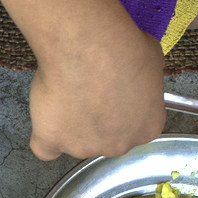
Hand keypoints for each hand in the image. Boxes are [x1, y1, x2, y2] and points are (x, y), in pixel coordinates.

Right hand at [27, 17, 165, 160]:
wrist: (89, 48)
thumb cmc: (125, 50)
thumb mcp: (152, 62)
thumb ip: (144, 83)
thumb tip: (135, 77)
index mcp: (147, 128)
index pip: (138, 126)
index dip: (125, 106)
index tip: (116, 89)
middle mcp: (118, 145)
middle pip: (107, 139)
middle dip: (101, 119)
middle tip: (92, 91)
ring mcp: (84, 147)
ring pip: (77, 142)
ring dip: (73, 124)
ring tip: (67, 93)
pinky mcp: (52, 141)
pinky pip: (46, 149)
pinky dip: (46, 138)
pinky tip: (48, 120)